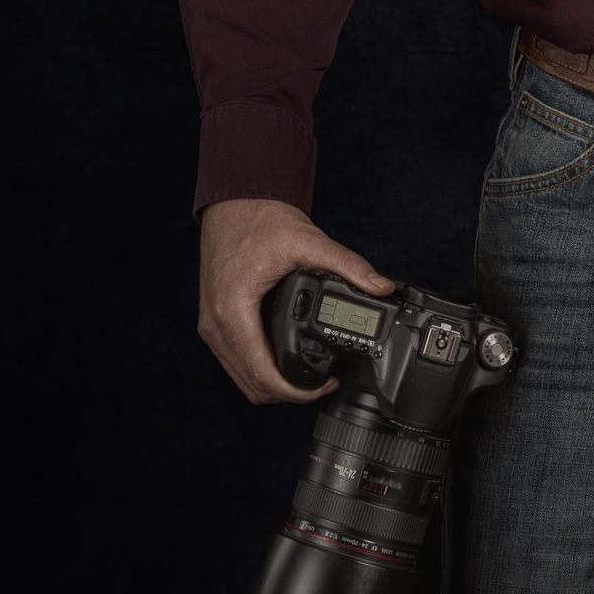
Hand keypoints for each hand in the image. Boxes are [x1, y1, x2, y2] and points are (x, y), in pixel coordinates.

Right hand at [198, 197, 393, 405]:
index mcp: (232, 310)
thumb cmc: (262, 220)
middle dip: (289, 392)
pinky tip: (286, 358)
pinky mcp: (214, 321)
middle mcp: (215, 325)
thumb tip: (382, 286)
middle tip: (324, 382)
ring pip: (242, 378)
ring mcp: (211, 326)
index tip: (326, 385)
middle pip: (251, 385)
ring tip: (310, 374)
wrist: (235, 201)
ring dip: (274, 383)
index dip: (297, 391)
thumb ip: (348, 266)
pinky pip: (237, 360)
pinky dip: (260, 368)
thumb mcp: (309, 241)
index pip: (262, 375)